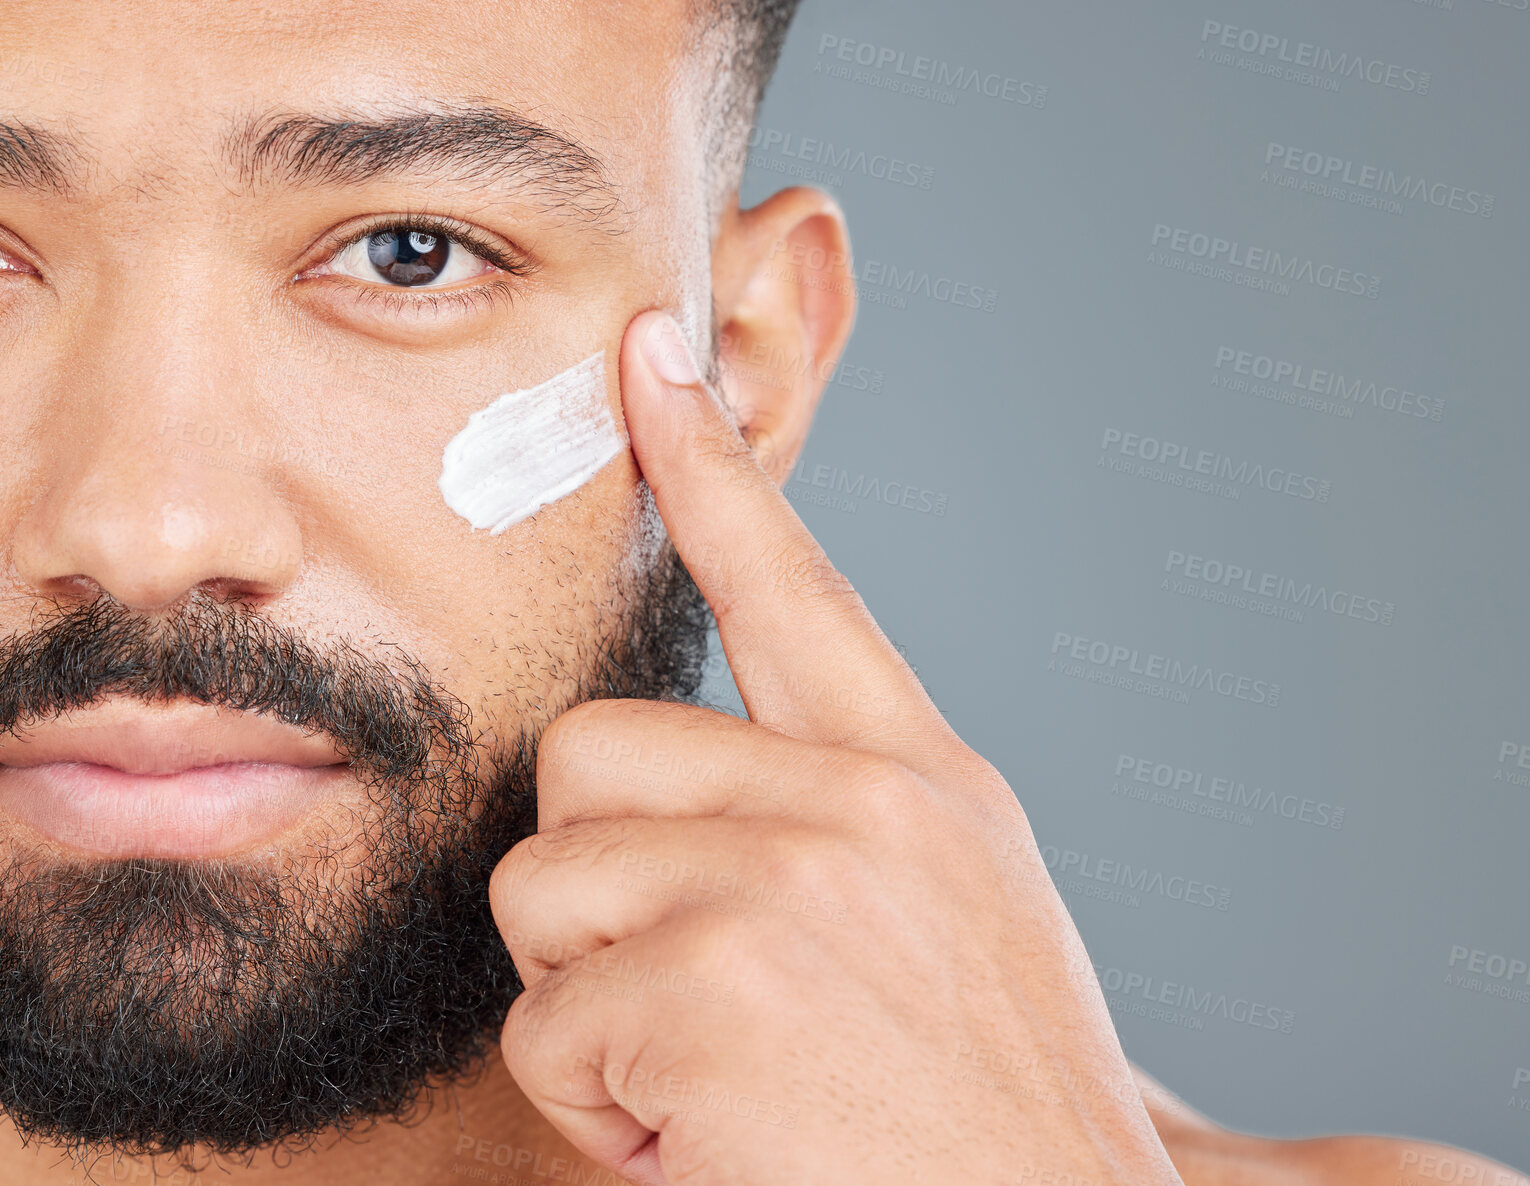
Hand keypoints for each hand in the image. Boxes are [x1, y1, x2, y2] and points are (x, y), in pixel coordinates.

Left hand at [489, 310, 1183, 1185]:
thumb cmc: (987, 1109)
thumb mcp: (957, 917)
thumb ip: (842, 817)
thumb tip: (689, 782)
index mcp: (919, 781)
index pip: (796, 586)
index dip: (711, 464)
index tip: (645, 356)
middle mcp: (859, 803)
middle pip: (581, 756)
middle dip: (593, 885)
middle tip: (691, 997)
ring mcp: (784, 883)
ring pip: (542, 891)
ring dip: (596, 1010)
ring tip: (720, 1082)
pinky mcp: (712, 985)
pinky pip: (545, 1028)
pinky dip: (599, 1111)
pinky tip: (712, 1143)